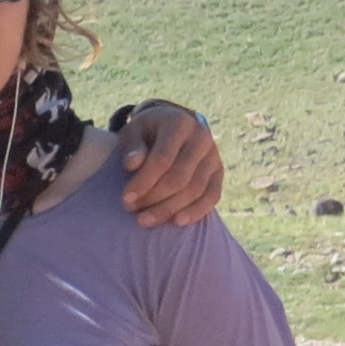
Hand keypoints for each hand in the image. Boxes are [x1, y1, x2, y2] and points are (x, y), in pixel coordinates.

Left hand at [115, 103, 223, 226]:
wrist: (171, 126)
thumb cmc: (146, 133)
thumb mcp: (133, 132)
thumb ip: (132, 147)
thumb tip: (131, 164)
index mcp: (179, 124)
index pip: (162, 159)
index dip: (144, 182)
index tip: (125, 199)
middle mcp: (201, 138)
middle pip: (179, 177)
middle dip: (154, 198)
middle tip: (132, 210)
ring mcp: (214, 155)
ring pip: (195, 189)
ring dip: (169, 209)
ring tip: (145, 220)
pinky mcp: (219, 171)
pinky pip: (212, 195)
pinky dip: (196, 211)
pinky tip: (177, 222)